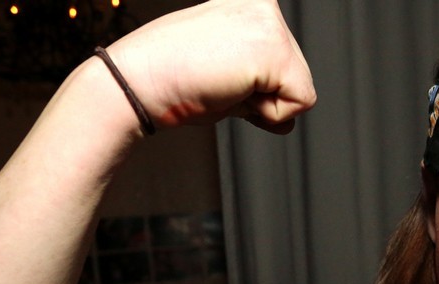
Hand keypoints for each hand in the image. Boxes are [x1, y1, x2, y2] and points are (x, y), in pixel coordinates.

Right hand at [104, 0, 315, 132]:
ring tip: (224, 85)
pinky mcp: (275, 49)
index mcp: (251, 2)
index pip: (283, 60)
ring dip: (263, 104)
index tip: (218, 74)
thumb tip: (291, 117)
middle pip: (297, 74)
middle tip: (219, 83)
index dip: (258, 85)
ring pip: (301, 89)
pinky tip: (232, 91)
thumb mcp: (229, 71)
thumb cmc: (173, 79)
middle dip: (262, 95)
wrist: (137, 82)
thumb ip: (261, 78)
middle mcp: (264, 4)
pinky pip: (301, 102)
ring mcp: (270, 23)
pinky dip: (268, 114)